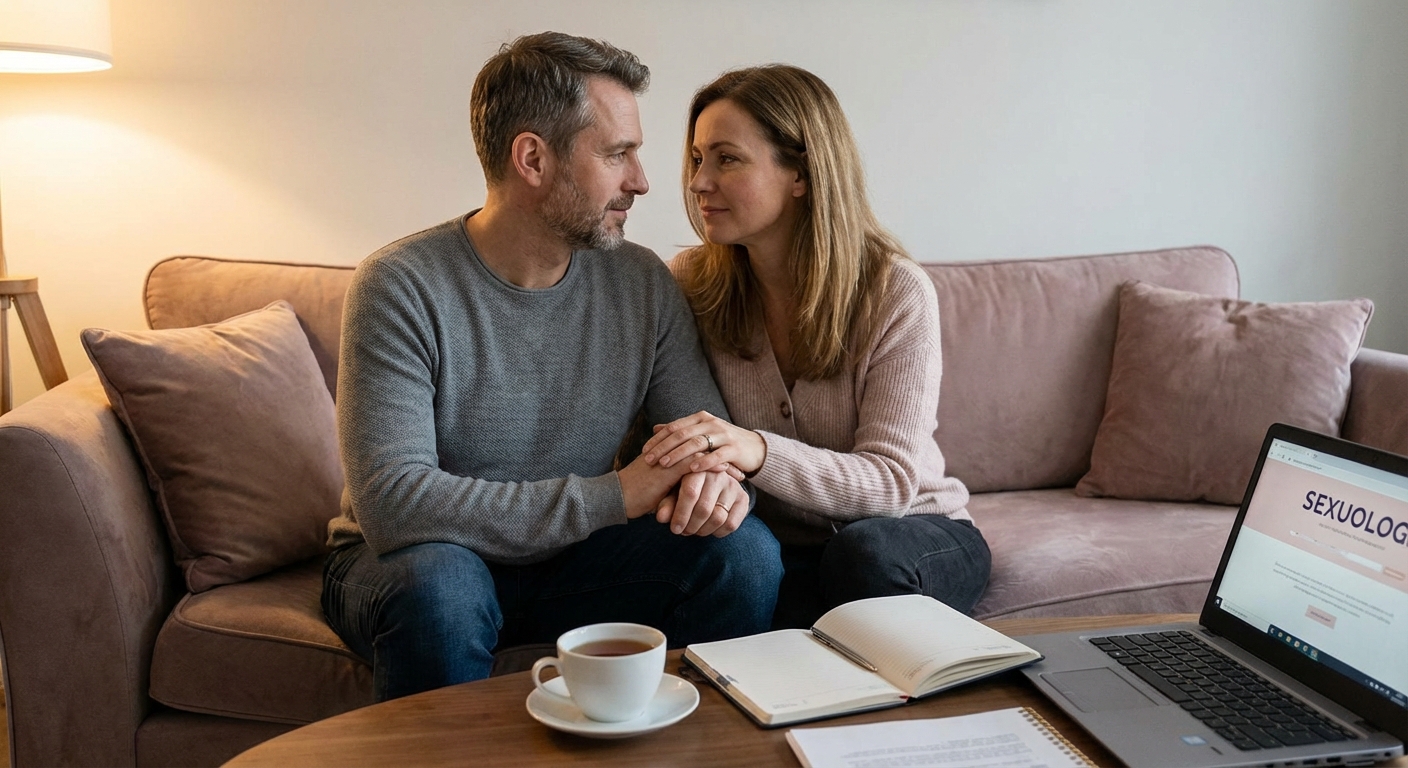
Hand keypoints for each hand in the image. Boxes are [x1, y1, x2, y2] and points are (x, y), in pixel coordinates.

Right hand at [619, 452, 744, 518]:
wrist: (615, 497)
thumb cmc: (634, 494)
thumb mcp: (657, 485)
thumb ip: (671, 482)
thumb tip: (684, 490)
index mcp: (666, 451)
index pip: (696, 446)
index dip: (713, 452)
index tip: (730, 460)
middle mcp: (668, 451)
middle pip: (702, 446)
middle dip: (722, 454)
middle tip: (741, 463)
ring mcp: (667, 457)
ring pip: (701, 452)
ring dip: (722, 460)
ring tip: (739, 472)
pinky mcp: (666, 469)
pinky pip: (693, 463)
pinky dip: (711, 465)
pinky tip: (725, 470)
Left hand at [642, 411, 766, 475]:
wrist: (755, 449)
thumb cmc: (723, 444)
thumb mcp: (702, 434)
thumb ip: (681, 431)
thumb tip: (656, 428)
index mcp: (700, 418)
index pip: (673, 427)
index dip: (657, 439)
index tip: (643, 451)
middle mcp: (711, 423)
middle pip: (682, 434)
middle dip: (663, 447)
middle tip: (649, 460)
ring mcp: (724, 434)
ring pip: (697, 443)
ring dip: (679, 454)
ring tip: (665, 465)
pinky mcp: (735, 448)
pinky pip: (717, 455)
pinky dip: (703, 462)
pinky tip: (691, 470)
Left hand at [654, 471, 749, 536]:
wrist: (706, 484)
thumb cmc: (682, 488)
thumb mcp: (671, 493)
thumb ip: (666, 504)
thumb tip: (661, 517)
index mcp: (698, 467)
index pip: (690, 493)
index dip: (681, 514)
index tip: (674, 529)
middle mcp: (718, 474)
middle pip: (704, 508)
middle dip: (691, 526)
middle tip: (683, 532)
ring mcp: (733, 486)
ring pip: (718, 517)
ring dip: (703, 531)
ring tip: (693, 531)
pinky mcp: (743, 498)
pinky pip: (731, 524)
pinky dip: (718, 532)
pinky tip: (708, 530)